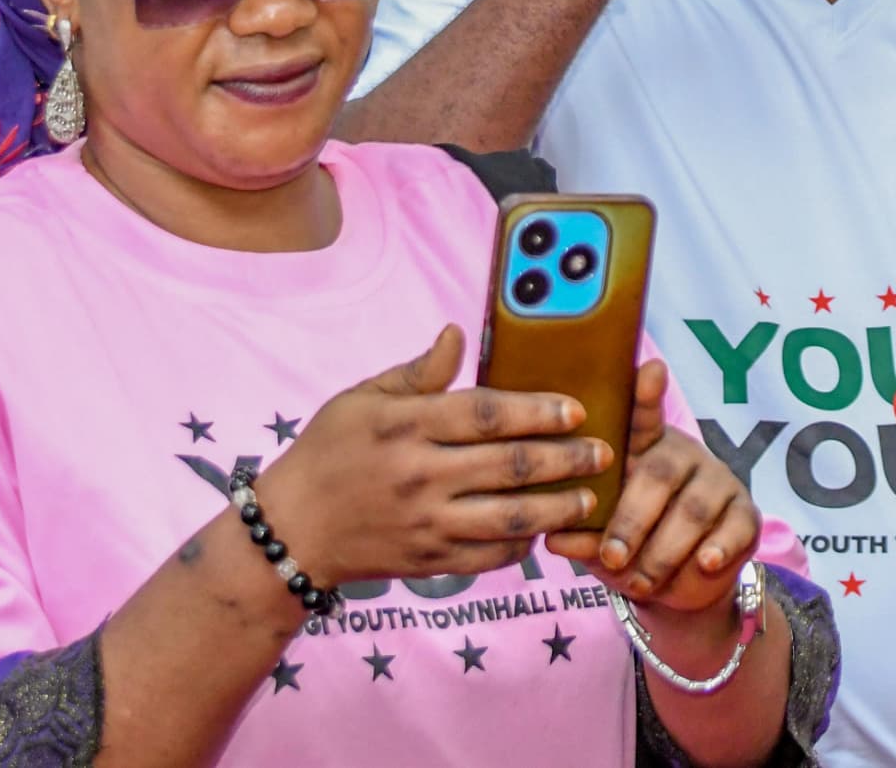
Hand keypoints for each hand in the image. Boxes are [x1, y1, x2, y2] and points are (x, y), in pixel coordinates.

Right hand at [255, 326, 613, 585]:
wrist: (291, 530)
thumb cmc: (328, 452)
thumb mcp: (362, 399)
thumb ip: (417, 372)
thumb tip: (458, 334)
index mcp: (407, 426)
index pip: (487, 414)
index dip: (538, 410)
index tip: (576, 408)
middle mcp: (421, 475)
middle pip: (510, 465)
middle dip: (566, 458)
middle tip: (603, 451)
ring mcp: (427, 523)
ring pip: (511, 516)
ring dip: (558, 506)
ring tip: (589, 495)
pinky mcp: (430, 561)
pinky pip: (490, 555)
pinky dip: (523, 543)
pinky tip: (544, 528)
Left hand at [548, 360, 759, 616]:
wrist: (678, 587)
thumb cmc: (630, 547)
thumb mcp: (600, 544)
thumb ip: (583, 536)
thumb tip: (552, 537)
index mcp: (644, 450)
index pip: (642, 417)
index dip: (645, 394)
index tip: (650, 370)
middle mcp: (683, 455)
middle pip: (660, 474)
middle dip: (632, 519)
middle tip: (612, 556)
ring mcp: (719, 482)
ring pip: (693, 509)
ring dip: (663, 550)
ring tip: (639, 581)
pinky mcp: (745, 514)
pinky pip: (734, 528)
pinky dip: (718, 548)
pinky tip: (704, 563)